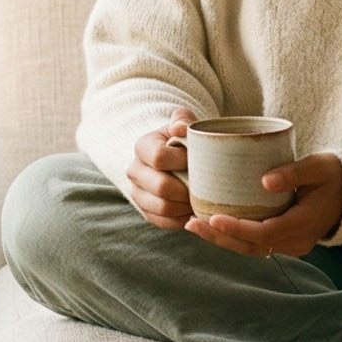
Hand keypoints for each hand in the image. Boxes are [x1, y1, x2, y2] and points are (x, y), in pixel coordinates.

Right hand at [125, 109, 196, 228]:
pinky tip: (196, 211)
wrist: (174, 156)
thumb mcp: (183, 123)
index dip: (182, 161)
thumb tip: (179, 128)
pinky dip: (183, 219)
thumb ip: (183, 120)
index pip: (159, 157)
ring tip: (203, 199)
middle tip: (207, 186)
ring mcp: (138, 194)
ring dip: (186, 206)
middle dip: (187, 188)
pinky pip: (164, 222)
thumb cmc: (182, 138)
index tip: (198, 160)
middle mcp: (135, 171)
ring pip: (163, 208)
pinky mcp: (146, 212)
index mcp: (142, 147)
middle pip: (161, 187)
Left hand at [190, 153, 341, 259]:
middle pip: (251, 246)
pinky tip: (213, 224)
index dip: (237, 227)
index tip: (213, 216)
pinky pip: (255, 244)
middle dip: (219, 236)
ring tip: (193, 224)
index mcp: (304, 224)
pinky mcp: (286, 241)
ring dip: (222, 239)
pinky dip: (233, 236)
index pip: (264, 233)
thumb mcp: (318, 167)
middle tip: (190, 222)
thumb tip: (265, 180)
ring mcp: (292, 245)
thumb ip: (293, 173)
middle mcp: (296, 241)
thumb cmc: (335, 174)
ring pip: (250, 249)